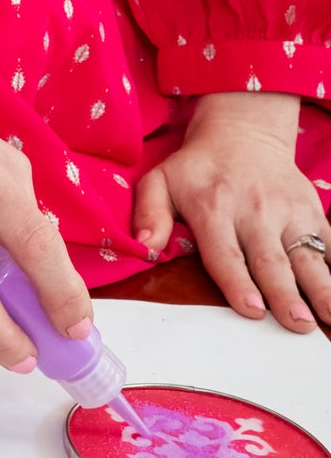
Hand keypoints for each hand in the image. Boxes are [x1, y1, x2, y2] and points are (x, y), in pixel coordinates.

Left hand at [135, 91, 329, 331]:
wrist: (243, 133)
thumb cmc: (198, 169)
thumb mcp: (160, 181)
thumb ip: (149, 213)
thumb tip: (144, 247)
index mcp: (214, 208)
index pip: (226, 253)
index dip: (238, 282)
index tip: (252, 309)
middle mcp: (256, 211)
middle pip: (271, 261)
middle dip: (286, 294)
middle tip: (298, 324)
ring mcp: (290, 211)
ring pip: (307, 256)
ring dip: (320, 288)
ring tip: (327, 317)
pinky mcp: (313, 212)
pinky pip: (329, 244)